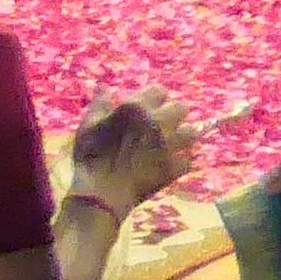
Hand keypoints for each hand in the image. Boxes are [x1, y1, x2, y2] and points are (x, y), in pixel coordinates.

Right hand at [71, 87, 197, 212]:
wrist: (100, 193)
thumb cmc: (91, 155)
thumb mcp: (89, 124)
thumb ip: (100, 102)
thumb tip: (104, 86)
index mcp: (136, 108)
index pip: (160, 90)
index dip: (155, 98)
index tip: (150, 106)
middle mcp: (157, 123)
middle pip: (182, 108)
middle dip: (174, 114)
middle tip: (164, 124)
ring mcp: (168, 147)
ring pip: (192, 133)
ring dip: (183, 135)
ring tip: (173, 141)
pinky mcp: (172, 169)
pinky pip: (189, 160)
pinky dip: (182, 161)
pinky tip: (172, 163)